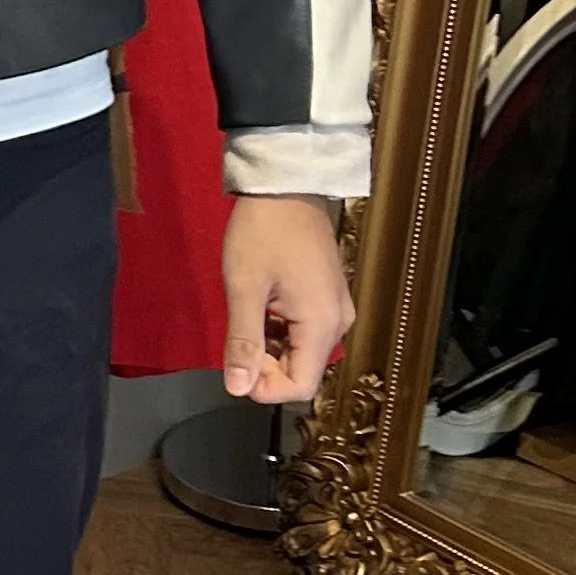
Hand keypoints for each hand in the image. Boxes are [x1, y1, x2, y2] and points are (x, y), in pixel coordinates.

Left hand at [221, 194, 353, 402]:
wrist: (285, 184)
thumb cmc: (263, 231)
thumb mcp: (244, 287)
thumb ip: (243, 342)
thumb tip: (238, 390)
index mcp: (323, 325)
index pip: (302, 386)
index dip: (266, 387)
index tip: (237, 365)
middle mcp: (338, 322)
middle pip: (303, 369)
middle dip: (266, 365)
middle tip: (236, 334)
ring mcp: (335, 307)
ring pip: (301, 349)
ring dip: (270, 345)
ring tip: (246, 312)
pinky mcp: (327, 294)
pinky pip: (304, 328)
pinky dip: (279, 328)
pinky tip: (259, 304)